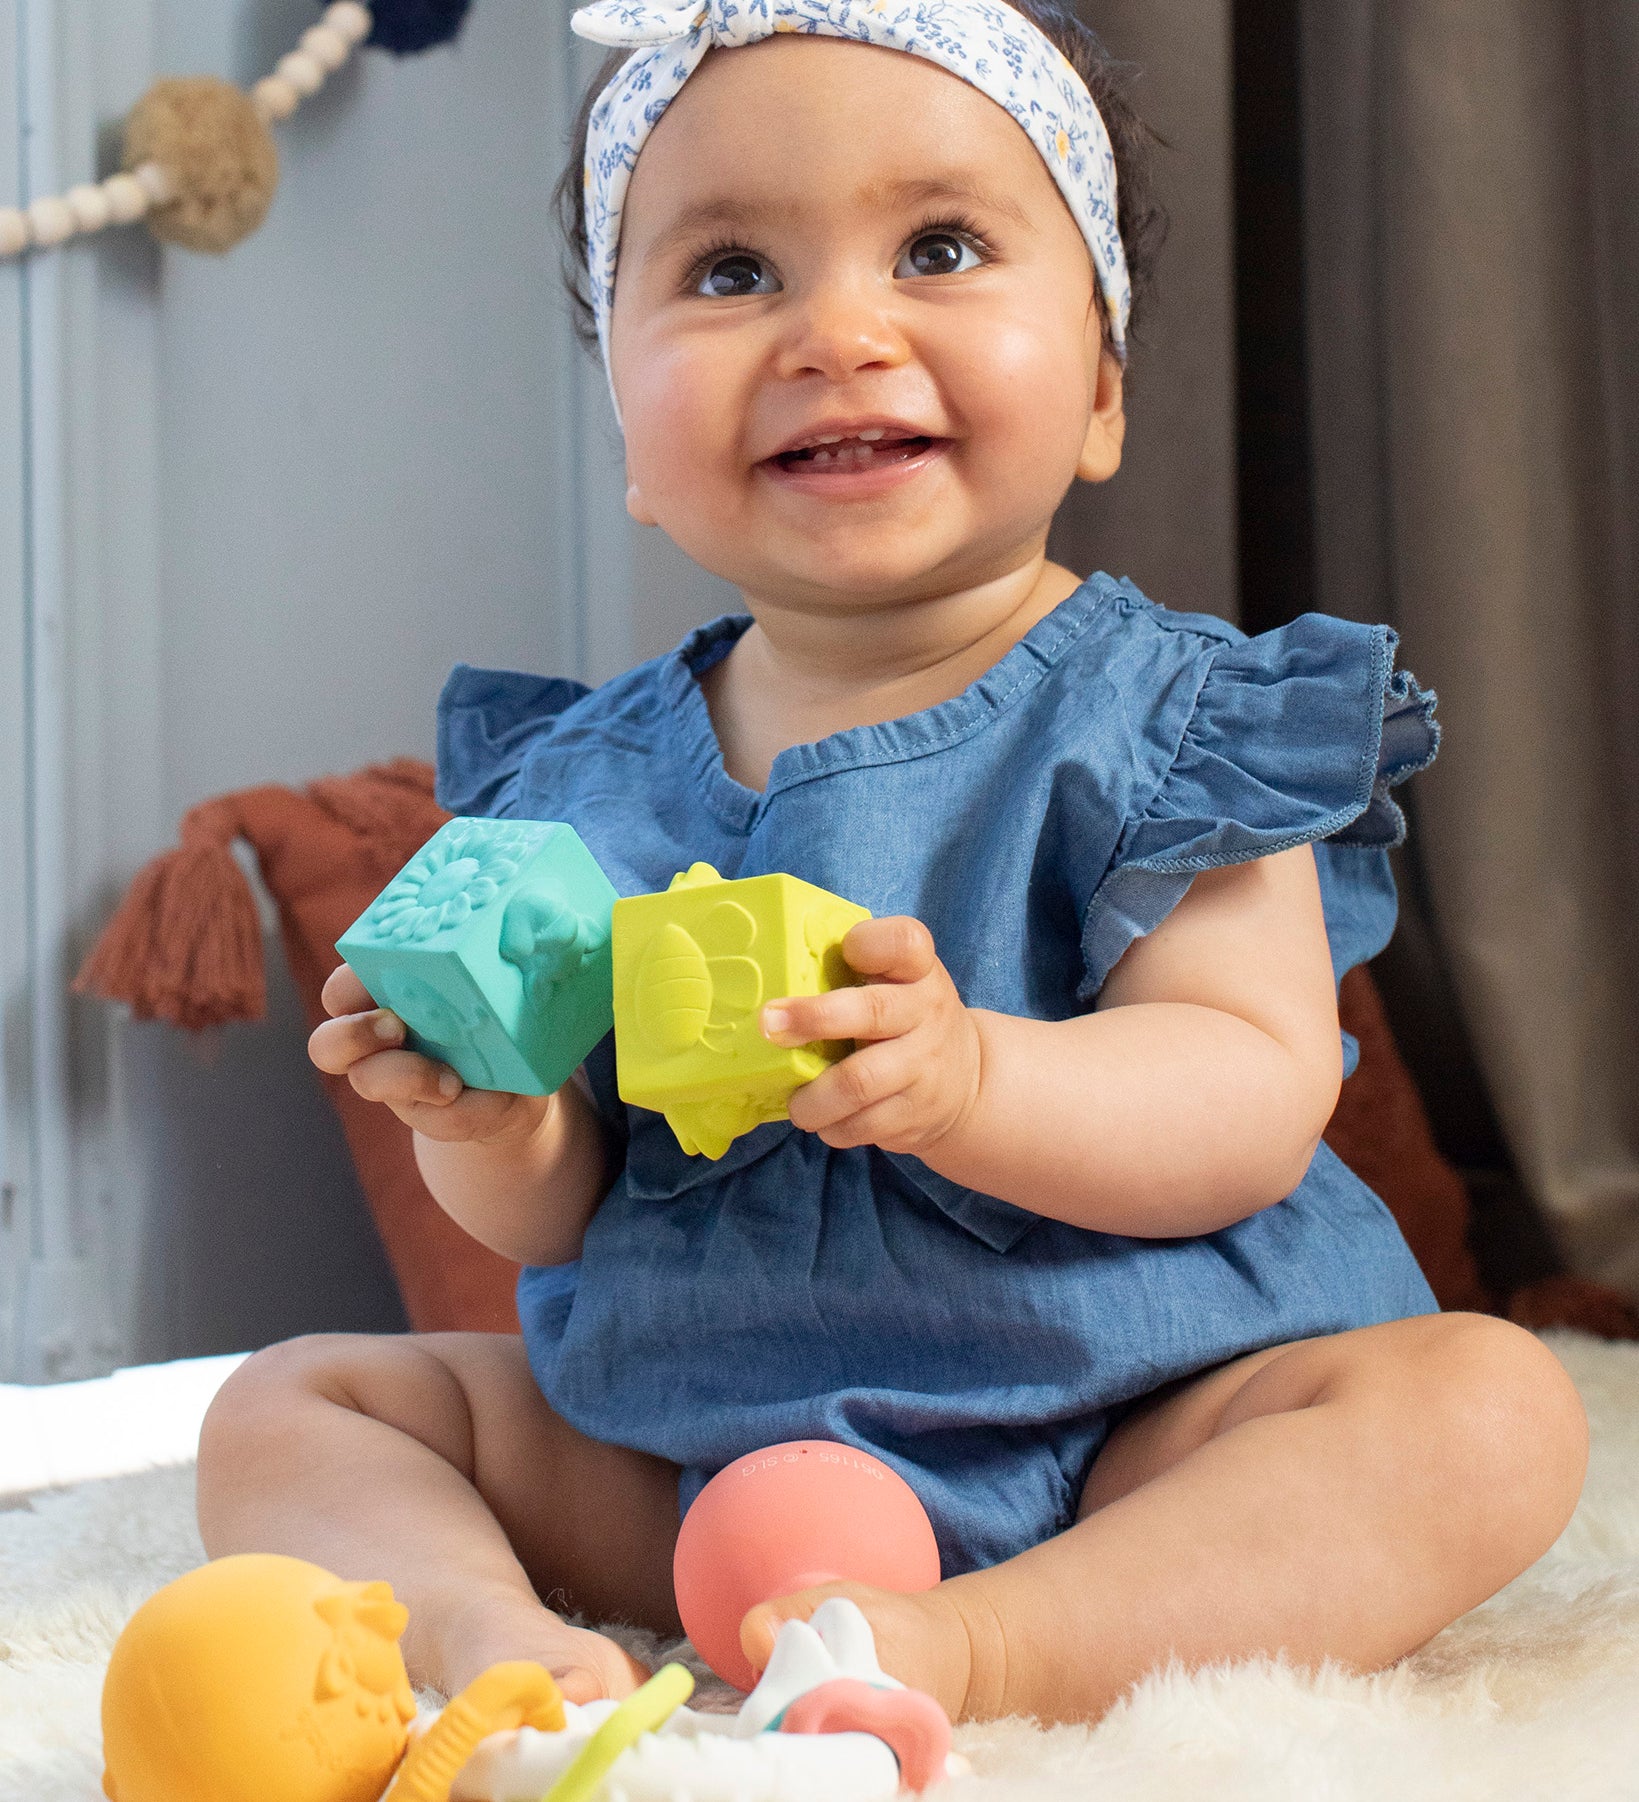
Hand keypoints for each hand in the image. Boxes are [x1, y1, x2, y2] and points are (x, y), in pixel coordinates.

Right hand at [308, 964, 553, 1146]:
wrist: (522, 1089)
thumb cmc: (500, 1017)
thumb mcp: (496, 981)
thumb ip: (496, 953)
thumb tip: (529, 914)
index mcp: (386, 1001)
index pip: (341, 991)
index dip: (348, 985)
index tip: (381, 976)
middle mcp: (380, 1045)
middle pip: (327, 1045)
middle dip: (354, 1034)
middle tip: (397, 1026)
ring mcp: (400, 1086)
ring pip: (368, 1083)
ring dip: (404, 1076)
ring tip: (448, 1079)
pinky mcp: (435, 1119)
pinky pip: (437, 1121)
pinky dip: (465, 1110)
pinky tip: (491, 1097)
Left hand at [760, 916, 981, 1155]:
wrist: (969, 1080)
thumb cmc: (907, 1018)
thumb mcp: (897, 983)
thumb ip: (853, 972)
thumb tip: (772, 972)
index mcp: (918, 972)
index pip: (905, 943)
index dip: (871, 943)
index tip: (844, 950)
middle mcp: (927, 1013)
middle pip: (873, 1012)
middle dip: (814, 1018)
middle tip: (769, 1026)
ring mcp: (924, 1066)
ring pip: (859, 1083)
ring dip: (813, 1097)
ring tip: (795, 1104)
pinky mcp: (917, 1114)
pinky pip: (863, 1125)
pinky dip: (833, 1127)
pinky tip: (824, 1120)